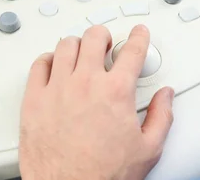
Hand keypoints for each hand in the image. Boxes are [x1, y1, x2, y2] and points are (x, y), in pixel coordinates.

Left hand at [19, 24, 174, 179]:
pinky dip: (48, 59)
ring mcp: (57, 89)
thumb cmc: (102, 176)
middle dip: (104, 36)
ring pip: (65, 45)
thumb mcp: (147, 150)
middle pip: (94, 37)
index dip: (138, 37)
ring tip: (81, 52)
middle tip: (106, 43)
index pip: (132, 50)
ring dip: (77, 45)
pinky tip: (54, 65)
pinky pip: (38, 65)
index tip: (138, 34)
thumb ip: (161, 117)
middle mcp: (85, 83)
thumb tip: (165, 97)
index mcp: (115, 92)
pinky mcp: (34, 99)